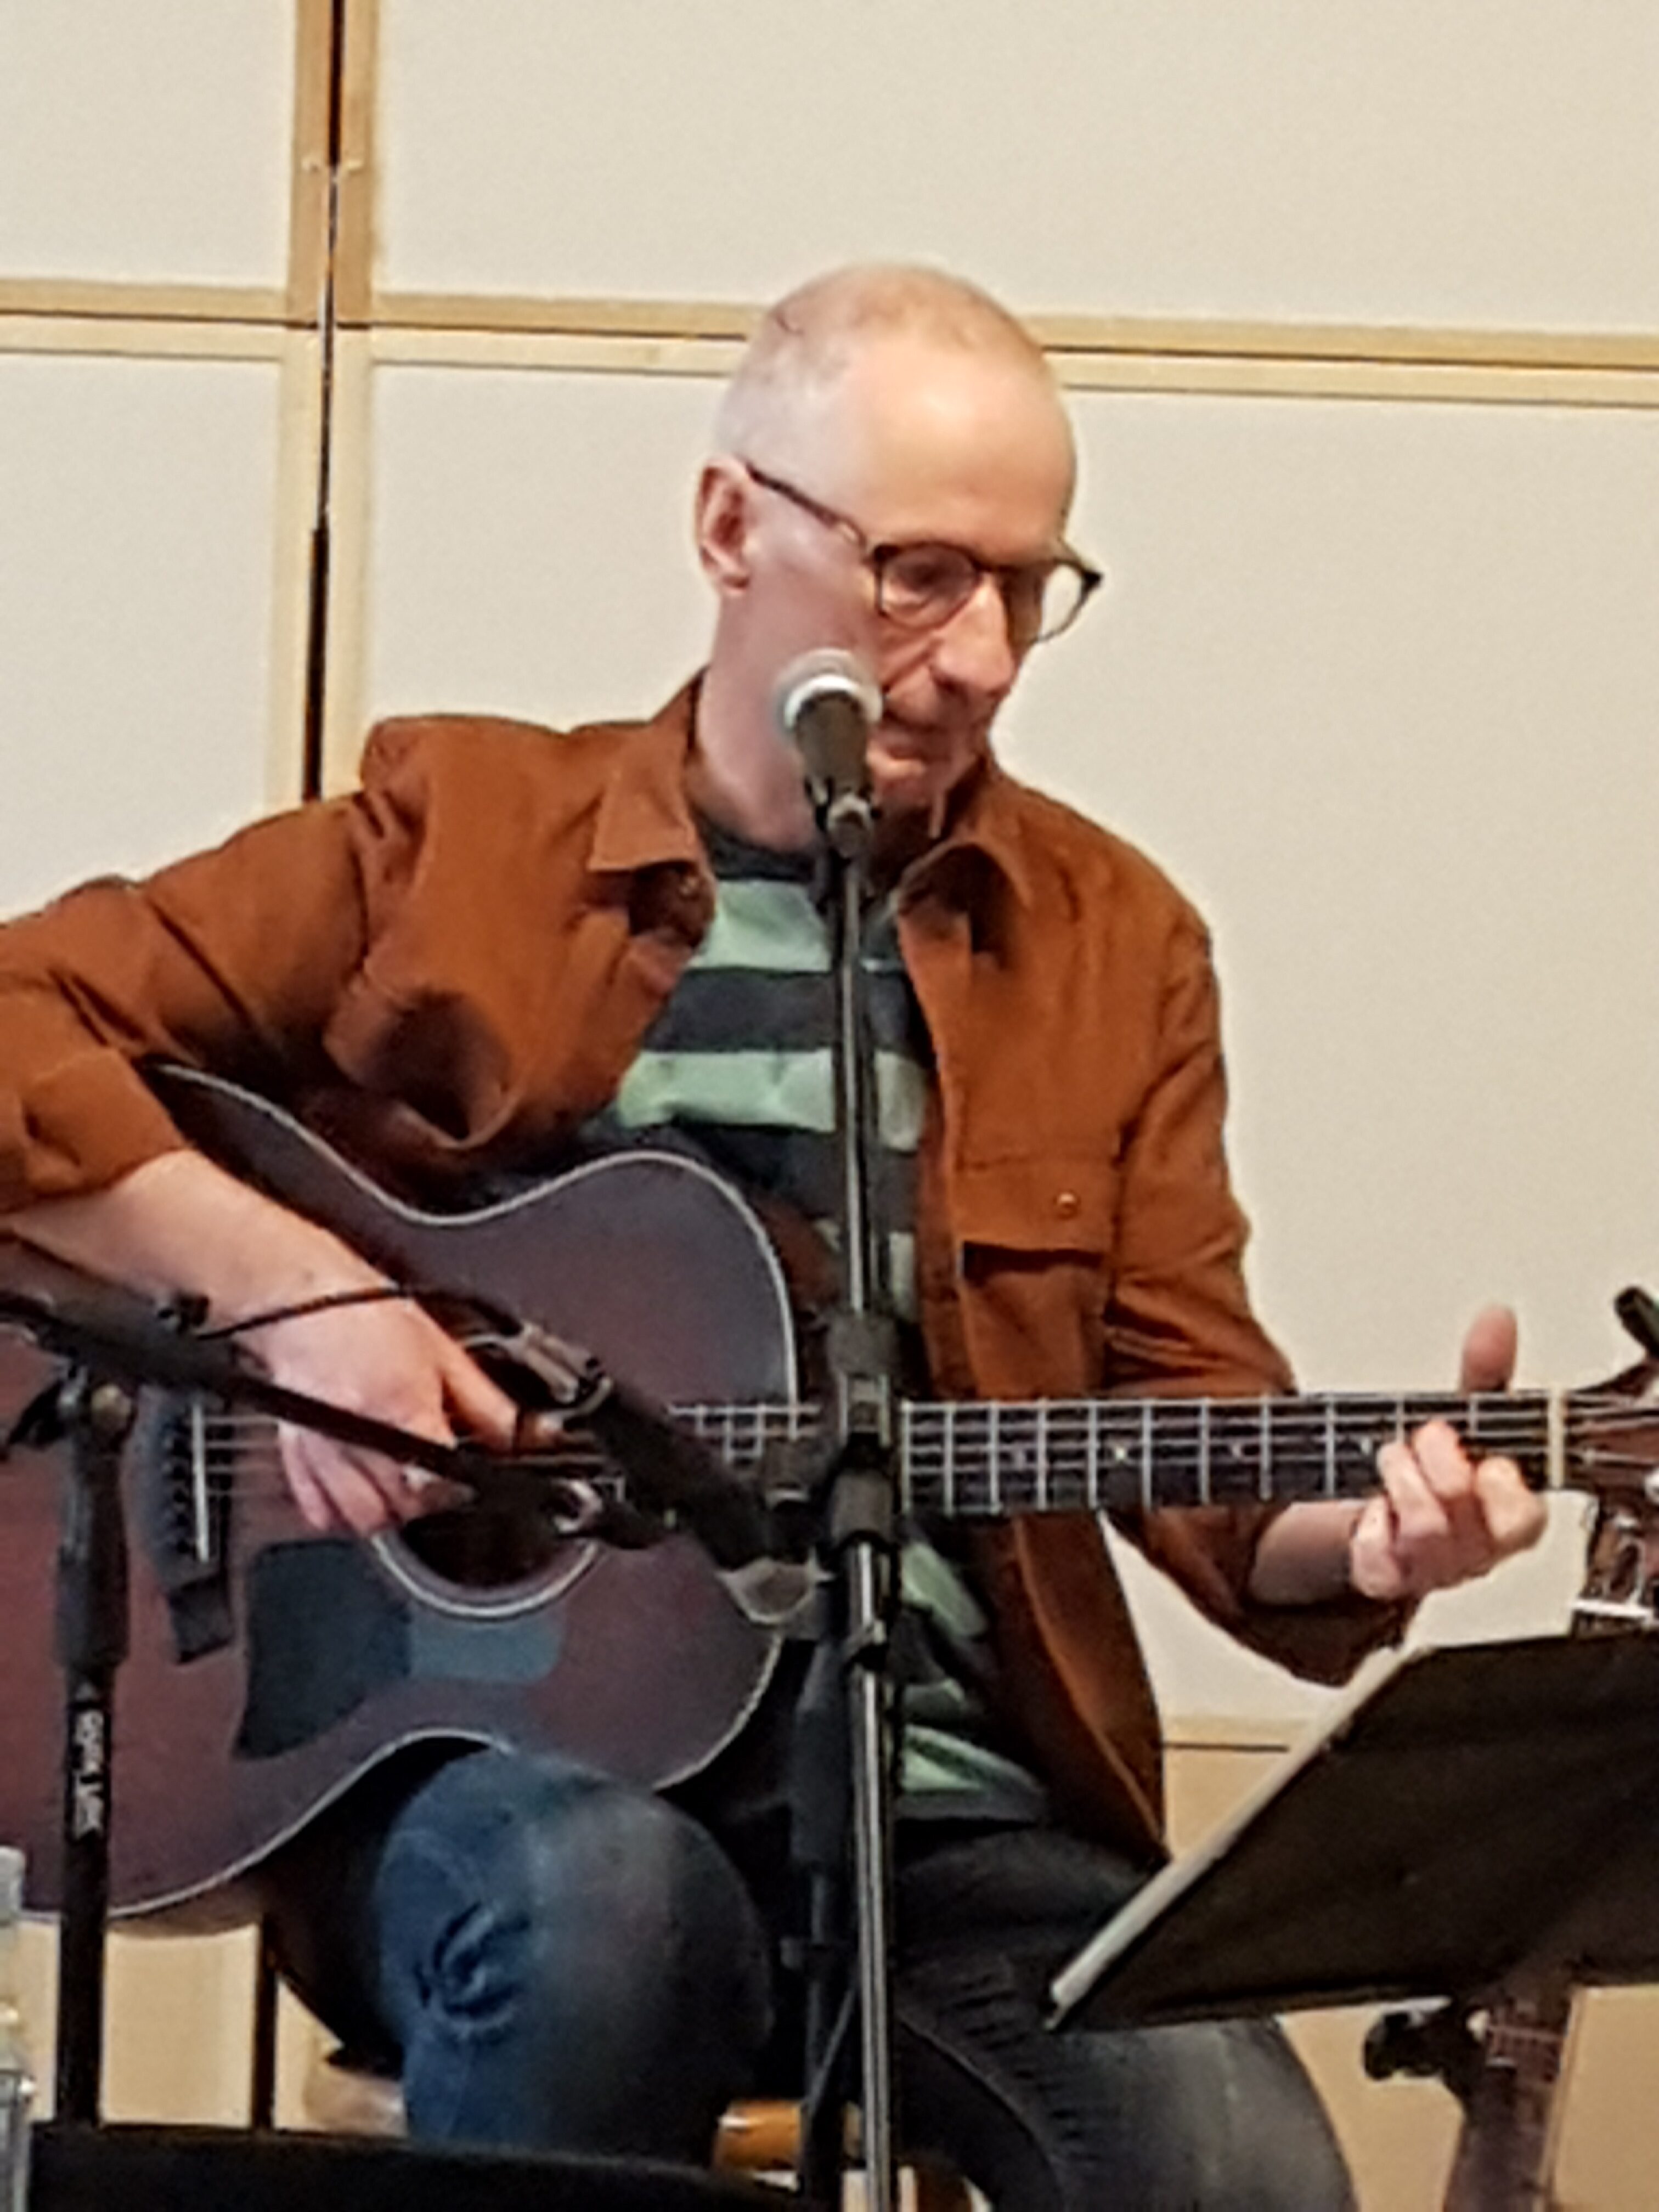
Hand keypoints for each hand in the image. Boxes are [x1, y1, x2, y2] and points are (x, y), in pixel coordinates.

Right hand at [246, 1292, 519, 1536]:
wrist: (305, 1301)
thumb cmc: (370, 1315)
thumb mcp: (443, 1351)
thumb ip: (484, 1402)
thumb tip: (518, 1437)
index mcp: (402, 1406)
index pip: (439, 1480)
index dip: (460, 1485)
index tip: (466, 1474)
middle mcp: (359, 1435)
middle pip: (403, 1506)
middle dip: (428, 1499)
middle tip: (437, 1473)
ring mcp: (323, 1450)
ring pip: (363, 1519)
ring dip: (389, 1511)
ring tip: (401, 1481)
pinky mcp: (296, 1457)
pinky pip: (321, 1513)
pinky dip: (345, 1512)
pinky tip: (364, 1486)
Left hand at [1348, 1304, 1547, 1600]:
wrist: (1382, 1511)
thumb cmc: (1434, 1468)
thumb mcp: (1463, 1416)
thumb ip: (1484, 1371)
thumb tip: (1497, 1318)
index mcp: (1507, 1516)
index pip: (1525, 1521)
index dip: (1505, 1490)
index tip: (1485, 1456)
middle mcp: (1475, 1551)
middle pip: (1472, 1525)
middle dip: (1443, 1469)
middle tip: (1423, 1436)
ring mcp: (1431, 1569)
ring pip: (1427, 1537)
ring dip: (1404, 1484)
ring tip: (1391, 1456)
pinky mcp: (1384, 1576)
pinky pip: (1380, 1561)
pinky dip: (1369, 1524)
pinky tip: (1371, 1506)